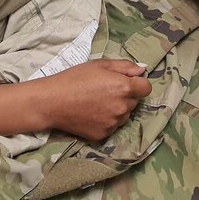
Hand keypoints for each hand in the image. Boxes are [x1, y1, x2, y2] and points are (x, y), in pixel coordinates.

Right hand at [29, 58, 151, 141]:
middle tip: (106, 90)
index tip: (126, 82)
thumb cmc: (76, 78)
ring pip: (124, 115)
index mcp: (124, 87)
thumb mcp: (100, 64)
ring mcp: (113, 123)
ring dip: (117, 109)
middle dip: (125, 95)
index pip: (146, 88)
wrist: (52, 102)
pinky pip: (112, 126)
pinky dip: (106, 120)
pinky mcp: (103, 135)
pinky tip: (92, 113)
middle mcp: (122, 107)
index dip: (137, 83)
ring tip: (97, 102)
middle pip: (134, 102)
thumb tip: (142, 71)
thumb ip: (125, 66)